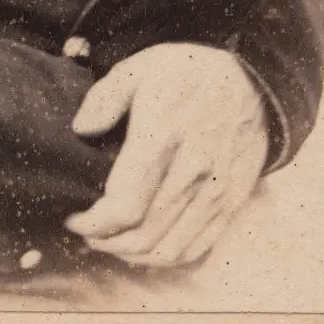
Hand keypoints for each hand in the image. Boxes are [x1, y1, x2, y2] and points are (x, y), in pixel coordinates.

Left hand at [64, 42, 269, 267]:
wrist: (249, 78)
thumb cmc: (186, 72)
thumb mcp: (139, 67)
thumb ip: (105, 97)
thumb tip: (81, 130)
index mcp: (163, 137)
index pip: (125, 205)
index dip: (94, 223)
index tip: (74, 219)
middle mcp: (193, 171)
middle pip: (144, 235)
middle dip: (107, 242)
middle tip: (88, 233)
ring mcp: (217, 191)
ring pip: (169, 249)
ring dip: (134, 255)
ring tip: (113, 242)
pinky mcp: (233, 202)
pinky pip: (198, 247)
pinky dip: (167, 257)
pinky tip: (148, 246)